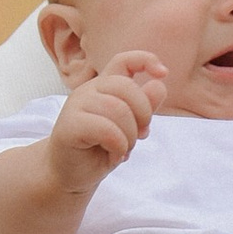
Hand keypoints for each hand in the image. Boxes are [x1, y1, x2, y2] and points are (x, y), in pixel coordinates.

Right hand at [50, 56, 167, 193]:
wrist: (70, 173)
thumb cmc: (100, 149)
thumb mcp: (130, 128)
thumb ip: (144, 106)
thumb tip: (159, 84)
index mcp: (105, 86)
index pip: (124, 60)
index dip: (146, 60)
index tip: (162, 73)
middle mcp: (89, 90)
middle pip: (127, 87)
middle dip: (143, 115)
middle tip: (139, 137)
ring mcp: (76, 105)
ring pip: (118, 110)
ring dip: (129, 136)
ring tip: (123, 150)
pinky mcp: (70, 125)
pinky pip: (107, 129)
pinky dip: (118, 146)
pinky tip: (114, 156)